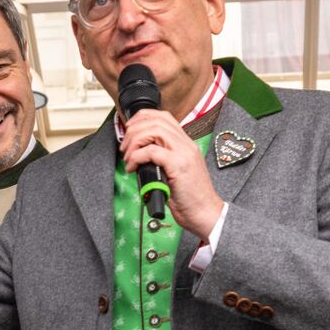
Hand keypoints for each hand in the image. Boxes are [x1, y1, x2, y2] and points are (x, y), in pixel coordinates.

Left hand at [120, 108, 224, 239]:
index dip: (142, 118)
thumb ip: (162, 159)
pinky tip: (132, 168)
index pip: (164, 117)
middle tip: (125, 147)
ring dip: (134, 142)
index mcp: (186, 143)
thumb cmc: (189, 197)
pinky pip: (151, 152)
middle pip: (156, 120)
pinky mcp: (178, 165)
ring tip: (128, 157)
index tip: (129, 130)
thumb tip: (139, 154)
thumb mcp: (175, 171)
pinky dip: (136, 157)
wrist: (205, 212)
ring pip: (154, 131)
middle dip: (134, 130)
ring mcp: (184, 153)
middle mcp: (186, 144)